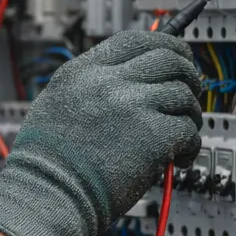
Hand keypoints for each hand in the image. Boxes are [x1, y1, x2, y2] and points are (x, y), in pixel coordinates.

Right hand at [0, 31, 202, 235]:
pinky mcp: (152, 135)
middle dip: (188, 74)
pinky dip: (189, 145)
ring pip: (184, 93)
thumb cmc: (45, 165)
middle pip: (169, 57)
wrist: (46, 196)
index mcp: (81, 72)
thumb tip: (126, 81)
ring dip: (190, 114)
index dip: (165, 44)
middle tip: (189, 94)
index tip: (177, 57)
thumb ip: (89, 87)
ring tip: (178, 137)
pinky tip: (174, 158)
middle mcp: (106, 82)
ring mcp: (131, 105)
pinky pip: (189, 129)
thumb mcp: (54, 106)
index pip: (135, 40)